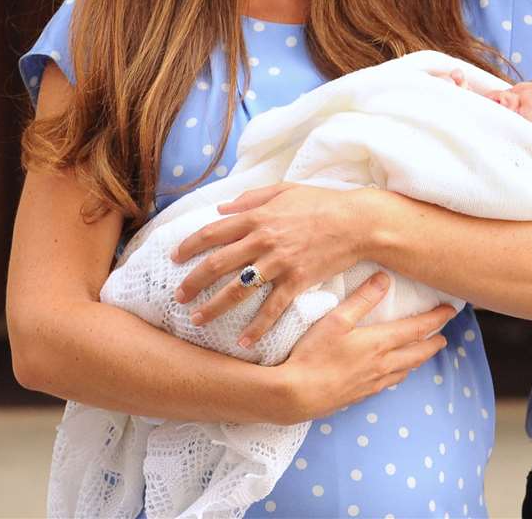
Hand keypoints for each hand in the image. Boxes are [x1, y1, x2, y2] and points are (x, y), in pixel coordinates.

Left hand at [172, 183, 375, 344]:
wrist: (357, 222)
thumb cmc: (323, 203)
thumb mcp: (285, 190)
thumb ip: (251, 198)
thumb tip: (221, 207)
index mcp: (258, 217)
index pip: (213, 232)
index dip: (189, 245)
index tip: (174, 258)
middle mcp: (263, 240)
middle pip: (217, 264)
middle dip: (193, 282)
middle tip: (178, 297)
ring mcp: (279, 263)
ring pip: (237, 290)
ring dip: (214, 308)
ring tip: (197, 321)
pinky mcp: (297, 281)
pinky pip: (272, 309)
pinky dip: (256, 328)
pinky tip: (243, 342)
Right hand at [271, 272, 455, 421]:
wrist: (296, 395)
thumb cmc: (313, 354)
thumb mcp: (336, 320)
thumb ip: (362, 299)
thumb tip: (384, 278)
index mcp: (380, 343)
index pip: (417, 329)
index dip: (436, 319)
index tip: (450, 311)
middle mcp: (383, 364)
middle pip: (417, 353)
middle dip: (433, 343)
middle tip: (443, 336)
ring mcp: (373, 382)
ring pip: (405, 370)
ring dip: (418, 359)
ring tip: (423, 352)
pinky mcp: (361, 395)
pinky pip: (390, 382)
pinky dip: (400, 373)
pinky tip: (394, 373)